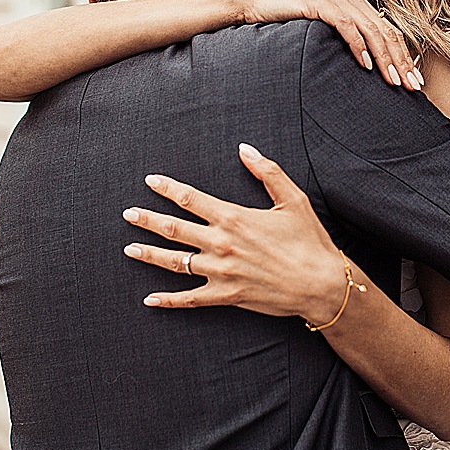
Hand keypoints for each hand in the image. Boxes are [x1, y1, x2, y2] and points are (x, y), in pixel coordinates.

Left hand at [122, 143, 347, 323]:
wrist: (320, 284)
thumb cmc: (309, 240)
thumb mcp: (292, 199)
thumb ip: (266, 171)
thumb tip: (245, 149)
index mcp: (233, 217)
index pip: (190, 199)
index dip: (167, 189)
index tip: (150, 182)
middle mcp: (221, 244)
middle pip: (174, 229)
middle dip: (148, 219)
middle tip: (128, 214)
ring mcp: (220, 272)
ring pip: (175, 262)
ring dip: (149, 254)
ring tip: (129, 249)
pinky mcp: (225, 296)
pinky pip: (189, 299)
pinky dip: (168, 300)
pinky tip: (150, 299)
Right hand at [236, 0, 422, 90]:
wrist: (256, 5)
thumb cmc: (290, 25)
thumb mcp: (325, 37)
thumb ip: (347, 44)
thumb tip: (369, 70)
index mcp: (358, 7)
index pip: (390, 34)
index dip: (405, 58)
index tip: (415, 84)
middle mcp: (352, 0)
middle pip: (387, 33)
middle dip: (402, 62)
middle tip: (411, 87)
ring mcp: (337, 0)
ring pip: (372, 30)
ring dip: (385, 57)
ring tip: (393, 80)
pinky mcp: (320, 4)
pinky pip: (346, 25)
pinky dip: (358, 45)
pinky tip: (366, 65)